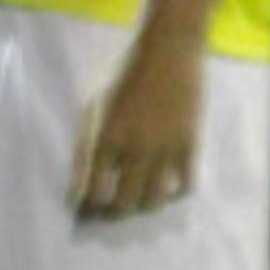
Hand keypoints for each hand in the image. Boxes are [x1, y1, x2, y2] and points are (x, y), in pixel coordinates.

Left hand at [75, 26, 206, 220]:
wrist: (166, 54)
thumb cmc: (121, 77)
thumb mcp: (92, 107)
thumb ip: (84, 145)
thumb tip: (78, 182)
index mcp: (104, 139)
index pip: (94, 190)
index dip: (88, 206)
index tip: (84, 209)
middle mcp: (134, 150)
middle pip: (123, 202)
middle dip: (112, 214)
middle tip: (107, 214)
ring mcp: (165, 149)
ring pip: (155, 199)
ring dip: (143, 208)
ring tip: (136, 205)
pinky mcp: (190, 145)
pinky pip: (186, 184)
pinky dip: (176, 194)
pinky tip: (167, 191)